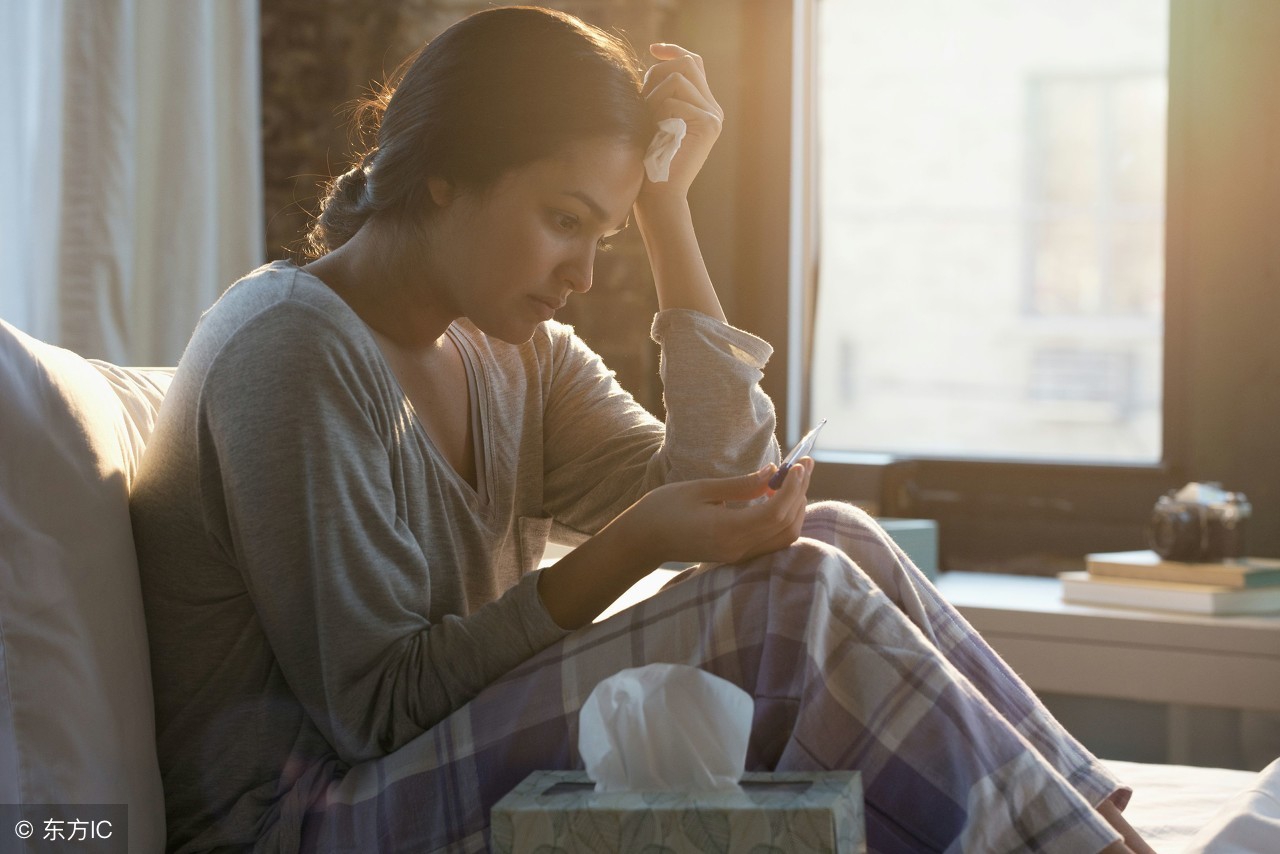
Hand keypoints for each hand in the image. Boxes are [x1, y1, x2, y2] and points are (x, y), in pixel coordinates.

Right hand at [616, 459, 813, 567]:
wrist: (642, 541)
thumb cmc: (663, 509)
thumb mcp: (700, 489)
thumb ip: (740, 485)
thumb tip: (773, 473)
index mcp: (726, 531)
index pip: (775, 512)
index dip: (793, 488)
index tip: (799, 464)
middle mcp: (737, 549)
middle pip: (786, 525)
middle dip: (800, 493)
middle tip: (804, 464)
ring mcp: (738, 556)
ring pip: (784, 536)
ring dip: (796, 507)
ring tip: (795, 478)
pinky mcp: (737, 555)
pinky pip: (772, 540)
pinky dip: (783, 518)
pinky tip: (777, 496)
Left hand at [638, 43, 724, 199]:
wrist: (659, 195)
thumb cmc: (649, 161)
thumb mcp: (653, 118)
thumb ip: (660, 92)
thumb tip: (658, 62)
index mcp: (703, 107)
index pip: (694, 63)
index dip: (674, 50)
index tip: (652, 49)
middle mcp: (713, 109)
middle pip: (687, 63)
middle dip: (657, 73)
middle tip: (642, 99)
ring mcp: (714, 116)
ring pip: (677, 79)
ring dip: (653, 97)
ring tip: (648, 122)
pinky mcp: (708, 124)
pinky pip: (673, 100)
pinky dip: (657, 114)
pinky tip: (657, 134)